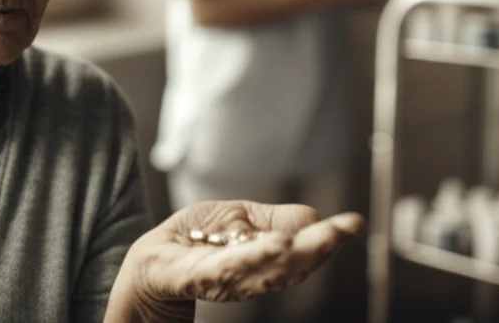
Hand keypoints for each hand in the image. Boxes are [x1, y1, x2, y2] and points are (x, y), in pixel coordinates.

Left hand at [107, 201, 364, 322]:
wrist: (144, 263)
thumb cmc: (192, 242)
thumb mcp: (236, 221)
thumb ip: (273, 221)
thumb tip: (316, 217)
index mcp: (260, 261)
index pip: (298, 253)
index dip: (325, 240)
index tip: (354, 224)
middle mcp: (244, 276)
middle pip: (287, 266)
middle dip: (316, 248)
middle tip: (343, 231)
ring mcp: (216, 280)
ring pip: (260, 271)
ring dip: (289, 255)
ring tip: (313, 238)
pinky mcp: (187, 276)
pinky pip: (220, 270)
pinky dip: (248, 260)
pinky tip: (271, 246)